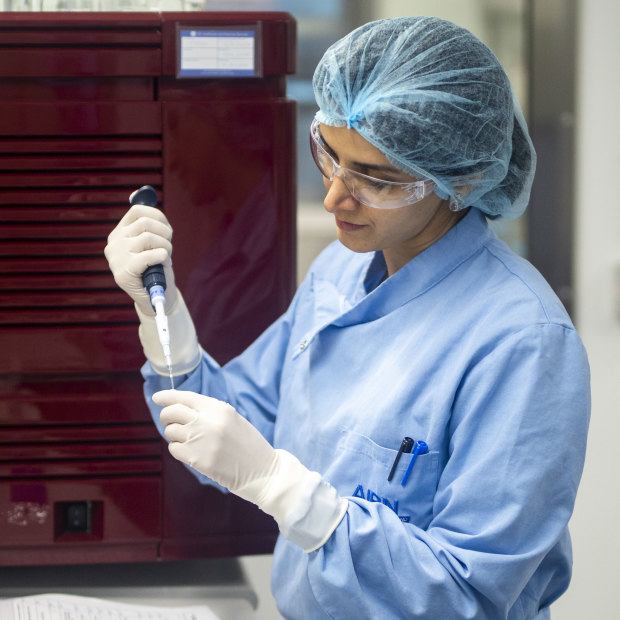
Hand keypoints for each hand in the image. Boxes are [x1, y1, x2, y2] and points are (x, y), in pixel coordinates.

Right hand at [104, 204, 176, 314]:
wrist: (155, 297)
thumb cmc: (156, 268)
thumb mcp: (153, 242)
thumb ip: (149, 222)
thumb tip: (140, 193)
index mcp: (119, 233)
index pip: (138, 211)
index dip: (159, 217)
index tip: (167, 230)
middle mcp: (114, 243)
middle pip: (145, 223)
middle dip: (165, 234)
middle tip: (168, 247)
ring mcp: (116, 258)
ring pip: (148, 237)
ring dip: (166, 247)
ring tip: (166, 257)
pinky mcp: (122, 273)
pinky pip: (149, 255)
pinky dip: (162, 257)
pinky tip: (162, 263)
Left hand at [154, 390, 277, 493]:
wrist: (261, 469)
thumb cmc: (246, 443)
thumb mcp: (231, 418)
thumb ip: (209, 412)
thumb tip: (180, 408)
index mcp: (218, 408)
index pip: (185, 397)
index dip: (167, 396)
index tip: (158, 397)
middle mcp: (207, 421)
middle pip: (172, 412)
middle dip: (167, 416)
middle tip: (170, 422)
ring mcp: (201, 440)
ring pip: (171, 431)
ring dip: (175, 435)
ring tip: (190, 441)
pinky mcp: (197, 459)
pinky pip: (174, 449)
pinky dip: (178, 450)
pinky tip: (192, 452)